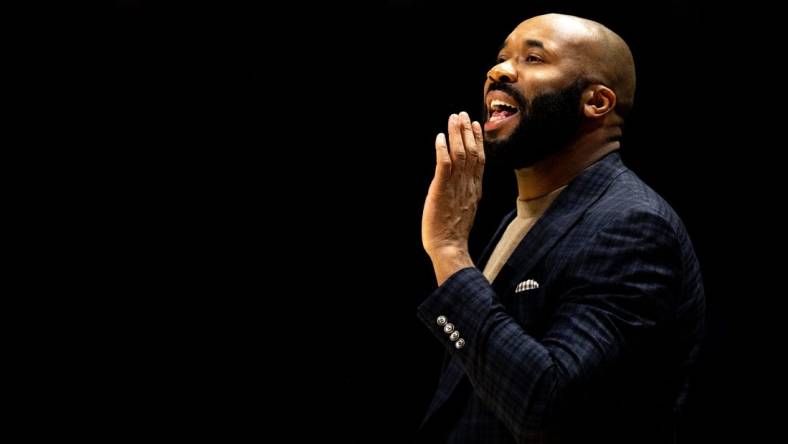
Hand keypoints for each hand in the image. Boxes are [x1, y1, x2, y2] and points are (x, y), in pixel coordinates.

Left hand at [421, 112, 484, 284]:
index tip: (475, 125)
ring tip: (453, 119)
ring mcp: (456, 187)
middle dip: (466, 131)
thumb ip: (466, 191)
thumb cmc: (453, 232)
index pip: (480, 159)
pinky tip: (440, 138)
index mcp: (475, 189)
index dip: (477, 140)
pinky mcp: (442, 190)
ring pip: (460, 154)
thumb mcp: (466, 208)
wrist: (449, 247)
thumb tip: (464, 181)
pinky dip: (443, 149)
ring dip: (456, 134)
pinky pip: (445, 165)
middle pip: (471, 152)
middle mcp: (468, 185)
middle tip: (461, 114)